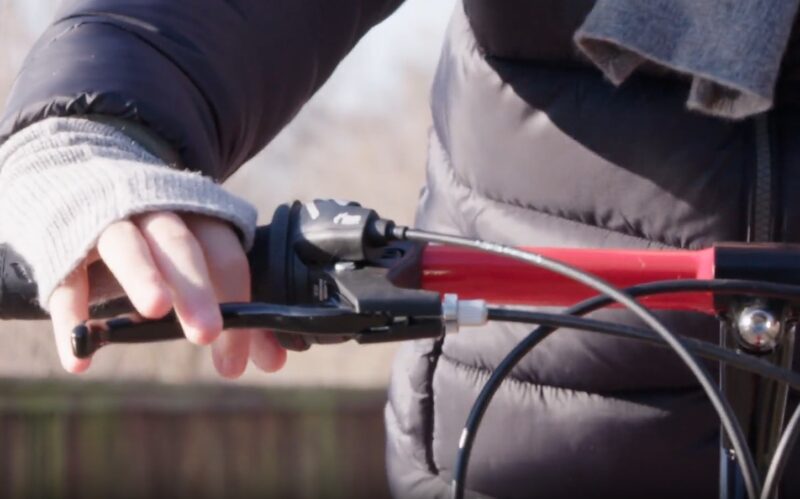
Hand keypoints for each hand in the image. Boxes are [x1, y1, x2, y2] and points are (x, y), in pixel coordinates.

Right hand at [48, 211, 286, 376]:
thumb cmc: (163, 240)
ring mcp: (109, 222)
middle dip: (196, 288)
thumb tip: (274, 361)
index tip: (238, 360)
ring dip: (141, 275)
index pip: (226, 256)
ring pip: (127, 245)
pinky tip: (81, 359)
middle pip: (180, 246)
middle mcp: (157, 213)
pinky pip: (68, 278)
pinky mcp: (66, 241)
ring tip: (154, 311)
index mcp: (199, 217)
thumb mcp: (201, 263)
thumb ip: (236, 310)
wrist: (92, 186)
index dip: (236, 303)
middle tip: (207, 333)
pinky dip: (72, 316)